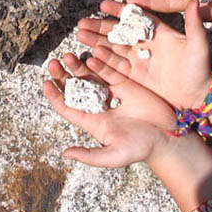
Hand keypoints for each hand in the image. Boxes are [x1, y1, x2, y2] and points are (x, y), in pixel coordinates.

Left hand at [43, 53, 175, 167]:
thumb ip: (89, 155)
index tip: (46, 83)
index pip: (68, 107)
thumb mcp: (113, 155)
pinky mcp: (126, 84)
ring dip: (78, 66)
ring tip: (68, 56)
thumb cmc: (139, 149)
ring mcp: (112, 93)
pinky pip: (110, 70)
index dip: (56, 96)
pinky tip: (91, 56)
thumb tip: (65, 154)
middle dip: (63, 76)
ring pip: (90, 76)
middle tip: (53, 63)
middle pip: (75, 88)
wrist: (166, 138)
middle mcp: (99, 105)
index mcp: (92, 121)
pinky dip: (100, 63)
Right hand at [78, 0, 211, 110]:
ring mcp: (138, 60)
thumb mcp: (199, 46)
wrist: (199, 97)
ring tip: (80, 35)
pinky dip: (103, 62)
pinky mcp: (134, 76)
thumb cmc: (202, 69)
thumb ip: (194, 24)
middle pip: (118, 32)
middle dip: (100, 27)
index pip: (135, 17)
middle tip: (82, 22)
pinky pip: (116, 67)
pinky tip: (90, 56)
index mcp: (158, 32)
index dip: (119, 11)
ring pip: (113, 48)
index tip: (103, 4)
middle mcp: (145, 44)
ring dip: (96, 42)